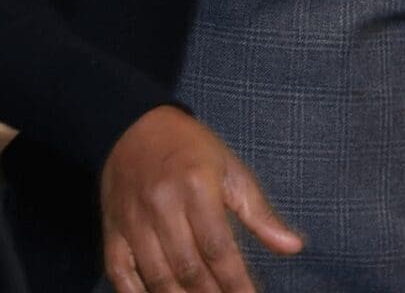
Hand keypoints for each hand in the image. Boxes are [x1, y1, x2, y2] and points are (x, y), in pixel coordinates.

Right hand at [100, 106, 302, 291]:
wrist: (133, 127)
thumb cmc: (192, 149)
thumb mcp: (232, 170)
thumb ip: (260, 214)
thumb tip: (293, 248)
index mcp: (198, 188)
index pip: (219, 248)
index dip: (236, 282)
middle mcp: (162, 206)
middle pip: (189, 268)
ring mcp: (132, 222)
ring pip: (157, 276)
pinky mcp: (111, 231)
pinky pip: (120, 274)